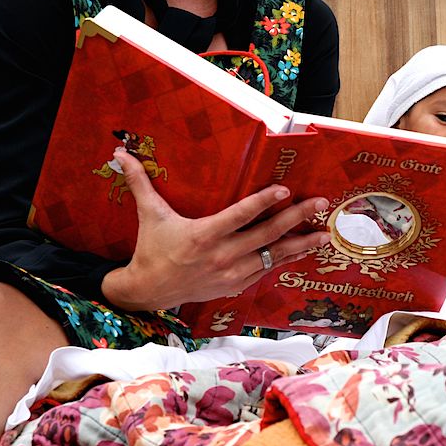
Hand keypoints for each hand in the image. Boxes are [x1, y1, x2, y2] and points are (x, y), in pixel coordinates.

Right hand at [101, 147, 330, 310]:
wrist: (147, 292)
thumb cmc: (151, 249)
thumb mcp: (148, 215)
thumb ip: (140, 183)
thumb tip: (120, 153)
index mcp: (203, 236)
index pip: (240, 216)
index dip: (263, 202)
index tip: (285, 188)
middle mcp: (222, 256)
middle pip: (268, 235)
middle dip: (298, 218)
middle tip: (321, 203)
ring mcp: (232, 274)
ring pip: (274, 256)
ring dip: (301, 244)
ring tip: (325, 234)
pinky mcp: (235, 285)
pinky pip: (266, 270)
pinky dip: (285, 260)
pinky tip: (303, 250)